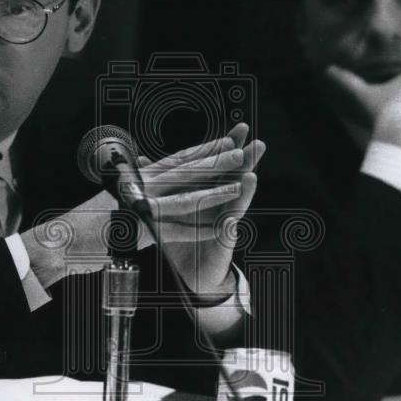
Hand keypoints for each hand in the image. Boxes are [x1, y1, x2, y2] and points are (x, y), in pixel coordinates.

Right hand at [21, 124, 263, 300]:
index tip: (227, 140)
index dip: (204, 150)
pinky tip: (217, 228)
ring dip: (214, 192)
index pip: (177, 159)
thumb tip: (141, 165)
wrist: (58, 241)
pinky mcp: (135, 231)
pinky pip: (172, 230)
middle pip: (186, 171)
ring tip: (239, 185)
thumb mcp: (113, 194)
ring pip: (184, 198)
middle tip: (244, 150)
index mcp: (137, 177)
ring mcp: (138, 207)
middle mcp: (140, 186)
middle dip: (217, 161)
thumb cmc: (86, 221)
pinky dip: (197, 230)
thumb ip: (132, 182)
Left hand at [136, 123, 263, 302]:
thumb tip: (143, 161)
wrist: (194, 273)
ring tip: (250, 177)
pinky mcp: (218, 251)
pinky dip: (226, 230)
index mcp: (211, 195)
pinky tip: (230, 221)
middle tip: (257, 144)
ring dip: (243, 194)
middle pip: (237, 181)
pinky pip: (221, 240)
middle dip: (248, 162)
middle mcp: (222, 208)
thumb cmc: (184, 238)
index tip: (240, 127)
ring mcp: (224, 229)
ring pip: (235, 208)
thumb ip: (163, 183)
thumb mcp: (172, 208)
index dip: (230, 147)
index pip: (223, 167)